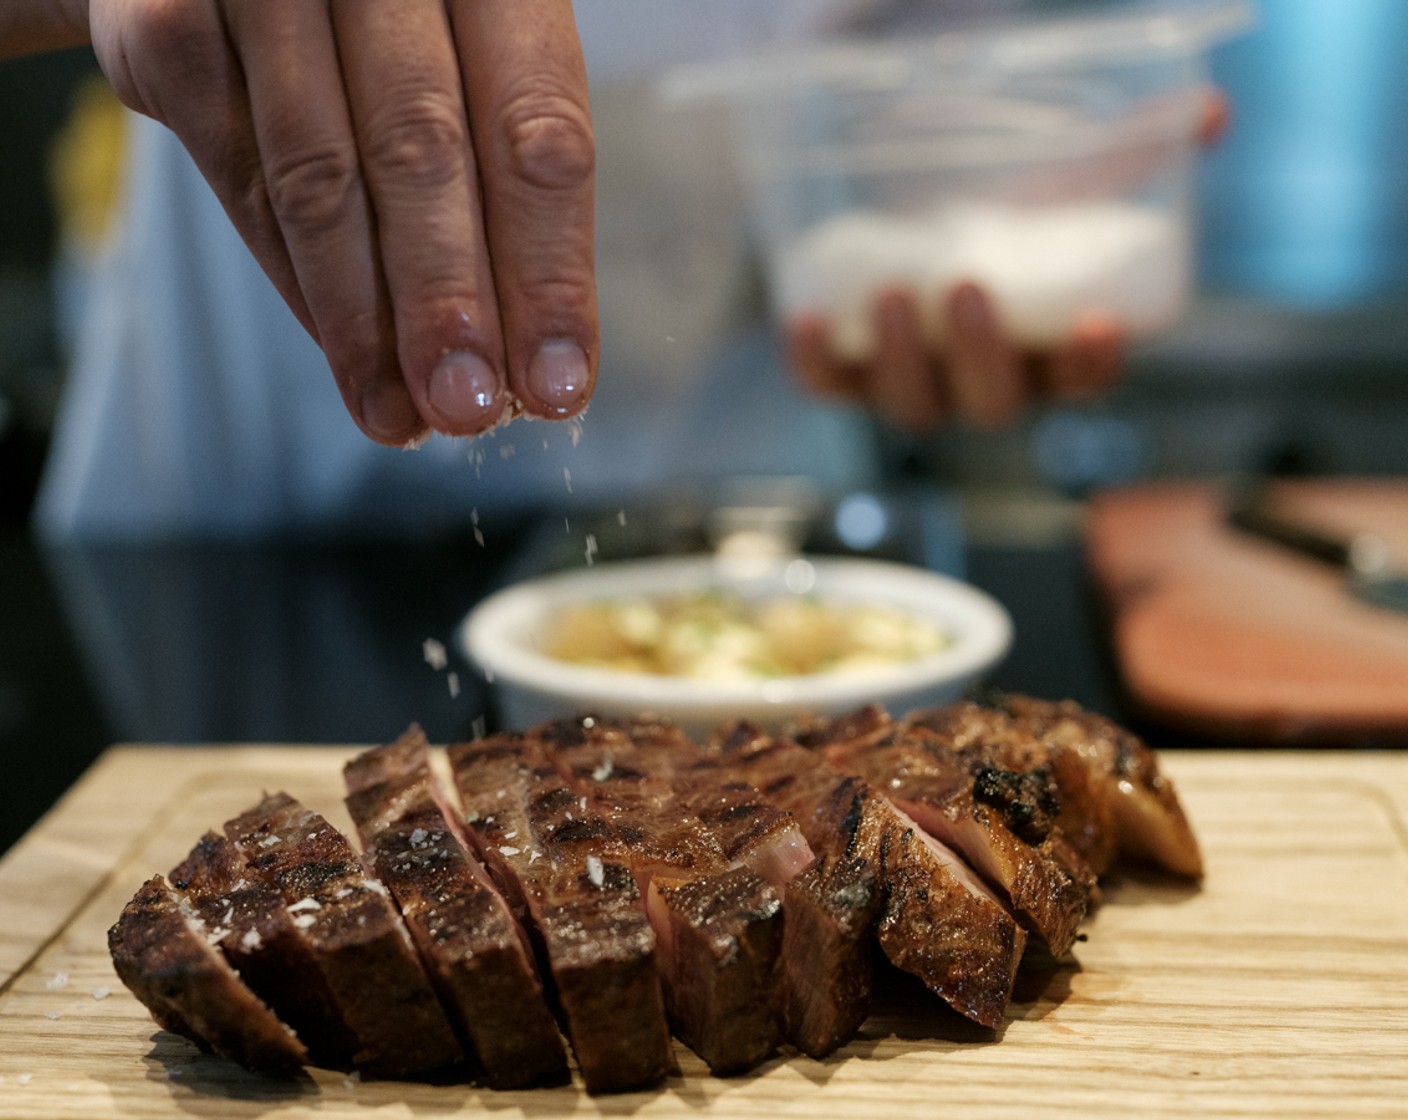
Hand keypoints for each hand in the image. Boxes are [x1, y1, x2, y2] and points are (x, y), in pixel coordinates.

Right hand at [88, 0, 597, 444]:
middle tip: (467, 410)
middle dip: (449, 302)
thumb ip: (495, 176)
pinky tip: (341, 352)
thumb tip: (527, 358)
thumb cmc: (384, 20)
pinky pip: (241, 177)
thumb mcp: (467, 60)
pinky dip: (296, 281)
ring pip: (318, 175)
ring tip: (399, 413)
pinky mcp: (164, 19)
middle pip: (423, 151)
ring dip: (364, 318)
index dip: (548, 269)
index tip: (557, 382)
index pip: (538, 130)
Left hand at [785, 87, 1227, 433]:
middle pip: (991, 405)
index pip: (1081, 381)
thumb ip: (1136, 152)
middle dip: (982, 358)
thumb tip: (1209, 111)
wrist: (912, 206)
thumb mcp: (1067, 179)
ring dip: (903, 362)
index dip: (1090, 364)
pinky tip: (805, 319)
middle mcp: (983, 382)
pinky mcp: (847, 371)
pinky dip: (814, 362)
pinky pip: (829, 385)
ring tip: (891, 295)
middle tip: (967, 289)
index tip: (1096, 324)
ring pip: (911, 408)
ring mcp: (912, 384)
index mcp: (1047, 353)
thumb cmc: (1004, 209)